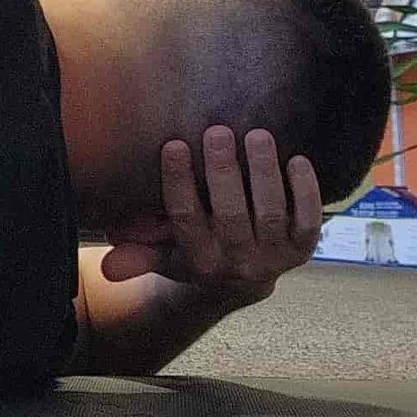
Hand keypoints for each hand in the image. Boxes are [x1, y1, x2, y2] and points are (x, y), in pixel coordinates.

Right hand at [102, 127, 323, 299]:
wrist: (242, 285)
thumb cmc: (196, 253)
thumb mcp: (164, 258)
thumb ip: (138, 254)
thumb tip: (107, 265)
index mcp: (199, 260)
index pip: (185, 219)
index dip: (179, 182)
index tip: (174, 144)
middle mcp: (237, 261)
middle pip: (230, 215)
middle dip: (223, 172)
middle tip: (218, 131)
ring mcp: (274, 255)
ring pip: (271, 213)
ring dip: (264, 174)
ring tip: (258, 135)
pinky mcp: (302, 247)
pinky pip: (309, 221)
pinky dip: (307, 192)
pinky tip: (298, 159)